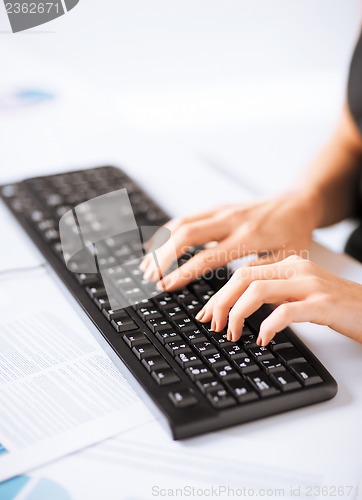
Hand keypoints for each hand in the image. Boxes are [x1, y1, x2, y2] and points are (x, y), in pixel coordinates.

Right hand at [141, 192, 320, 290]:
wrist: (297, 203)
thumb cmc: (293, 234)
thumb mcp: (286, 260)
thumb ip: (258, 275)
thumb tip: (233, 298)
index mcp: (248, 237)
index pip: (206, 257)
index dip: (182, 273)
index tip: (165, 285)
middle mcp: (230, 220)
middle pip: (186, 235)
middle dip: (163, 256)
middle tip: (150, 276)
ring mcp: (222, 211)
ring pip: (182, 223)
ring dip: (162, 243)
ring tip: (147, 264)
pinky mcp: (218, 208)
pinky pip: (187, 217)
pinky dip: (168, 231)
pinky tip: (158, 245)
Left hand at [195, 255, 361, 344]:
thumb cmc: (338, 306)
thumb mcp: (301, 293)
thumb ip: (275, 293)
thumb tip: (242, 307)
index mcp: (289, 265)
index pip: (243, 273)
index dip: (220, 293)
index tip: (207, 313)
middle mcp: (297, 269)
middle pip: (243, 278)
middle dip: (220, 302)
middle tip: (211, 324)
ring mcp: (310, 285)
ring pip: (258, 290)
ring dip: (237, 314)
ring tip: (231, 333)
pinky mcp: (323, 304)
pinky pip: (286, 311)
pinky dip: (267, 326)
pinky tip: (262, 339)